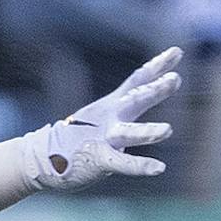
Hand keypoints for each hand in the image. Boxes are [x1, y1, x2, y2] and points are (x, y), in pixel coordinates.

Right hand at [20, 47, 181, 189]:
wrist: (43, 156)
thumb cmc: (79, 135)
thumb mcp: (103, 113)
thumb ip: (125, 102)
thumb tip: (145, 89)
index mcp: (112, 105)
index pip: (138, 80)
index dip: (158, 66)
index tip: (177, 52)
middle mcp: (110, 118)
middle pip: (135, 100)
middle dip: (155, 91)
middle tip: (175, 80)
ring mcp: (104, 138)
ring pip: (128, 134)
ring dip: (147, 132)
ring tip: (167, 130)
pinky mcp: (99, 160)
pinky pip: (121, 163)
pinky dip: (139, 166)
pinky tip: (159, 169)